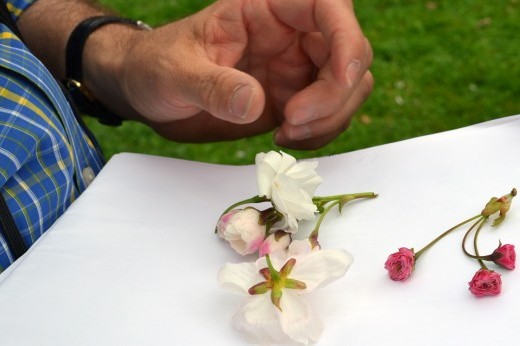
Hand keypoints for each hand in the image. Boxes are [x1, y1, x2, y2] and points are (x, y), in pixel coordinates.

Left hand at [114, 0, 372, 148]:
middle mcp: (290, 36)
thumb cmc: (157, 66)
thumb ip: (213, 86)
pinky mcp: (292, 101)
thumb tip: (254, 103)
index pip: (328, 8)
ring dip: (330, 118)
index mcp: (266, 9)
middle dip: (335, 95)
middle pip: (350, 55)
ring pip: (348, 89)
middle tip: (292, 121)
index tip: (338, 79)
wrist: (151, 94)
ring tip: (285, 134)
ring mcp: (295, 70)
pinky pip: (328, 117)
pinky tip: (284, 140)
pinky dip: (319, 134)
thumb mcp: (175, 72)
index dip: (348, 41)